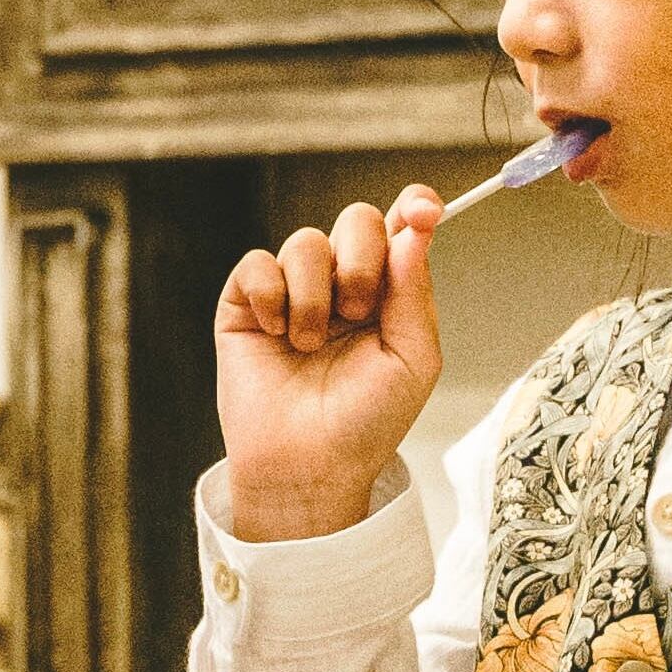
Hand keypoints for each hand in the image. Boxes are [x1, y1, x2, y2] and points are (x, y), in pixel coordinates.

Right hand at [214, 188, 444, 541]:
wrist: (309, 466)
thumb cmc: (365, 424)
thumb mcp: (413, 361)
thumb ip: (415, 292)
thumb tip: (415, 229)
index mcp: (389, 293)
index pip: (403, 227)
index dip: (415, 206)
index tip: (423, 211)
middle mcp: (342, 284)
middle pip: (356, 220)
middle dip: (360, 260)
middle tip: (356, 312)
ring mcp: (293, 291)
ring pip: (305, 242)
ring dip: (313, 296)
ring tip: (310, 345)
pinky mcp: (247, 303)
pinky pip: (257, 264)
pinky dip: (270, 297)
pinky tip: (276, 335)